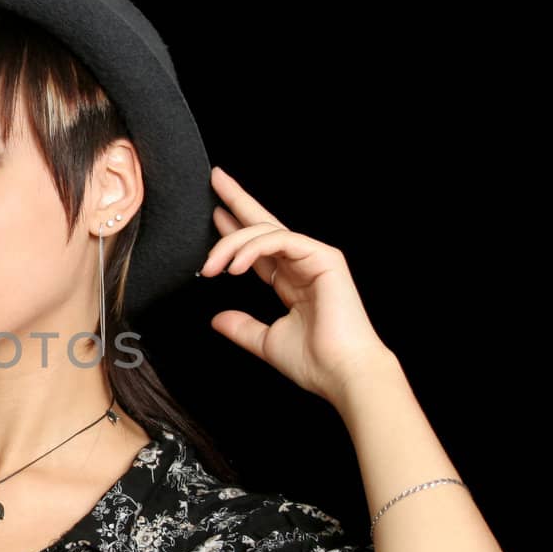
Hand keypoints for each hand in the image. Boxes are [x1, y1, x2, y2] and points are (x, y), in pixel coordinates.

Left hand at [196, 165, 393, 403]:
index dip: (235, 231)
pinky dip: (254, 249)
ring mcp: (315, 257)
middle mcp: (302, 264)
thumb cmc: (314, 361)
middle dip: (238, 199)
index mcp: (291, 281)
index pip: (258, 248)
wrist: (341, 373)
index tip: (214, 214)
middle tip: (215, 178)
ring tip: (211, 265)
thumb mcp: (266, 341)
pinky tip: (235, 266)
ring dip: (232, 244)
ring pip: (266, 232)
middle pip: (264, 224)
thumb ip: (242, 327)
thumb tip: (216, 319)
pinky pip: (281, 240)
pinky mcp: (324, 257)